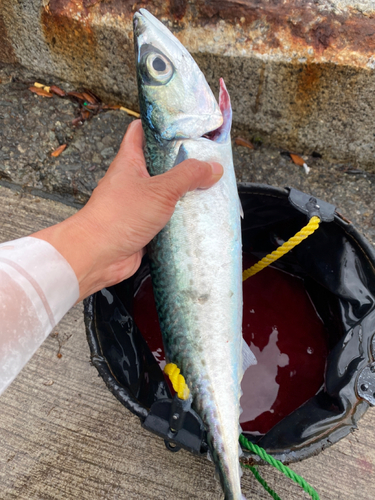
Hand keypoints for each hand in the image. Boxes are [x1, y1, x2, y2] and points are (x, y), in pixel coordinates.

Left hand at [33, 120, 222, 300]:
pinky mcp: (144, 226)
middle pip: (160, 164)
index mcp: (130, 161)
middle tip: (207, 159)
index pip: (141, 132)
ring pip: (166, 193)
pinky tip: (199, 217)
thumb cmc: (119, 216)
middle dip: (182, 162)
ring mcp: (138, 204)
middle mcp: (133, 181)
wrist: (98, 255)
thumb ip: (188, 176)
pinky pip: (166, 218)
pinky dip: (181, 218)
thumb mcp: (160, 190)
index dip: (159, 125)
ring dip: (184, 193)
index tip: (183, 123)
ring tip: (210, 188)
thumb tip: (213, 167)